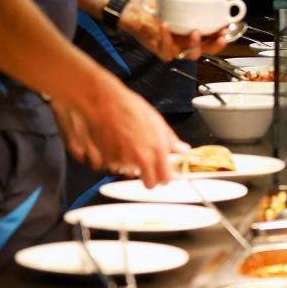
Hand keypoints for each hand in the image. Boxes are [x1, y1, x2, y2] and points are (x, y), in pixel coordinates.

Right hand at [51, 73, 189, 186]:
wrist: (104, 103)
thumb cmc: (129, 108)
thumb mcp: (156, 121)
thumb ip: (171, 140)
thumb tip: (182, 149)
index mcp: (157, 148)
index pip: (166, 178)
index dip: (164, 177)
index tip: (163, 173)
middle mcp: (141, 158)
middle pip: (149, 184)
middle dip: (149, 178)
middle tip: (147, 165)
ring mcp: (124, 161)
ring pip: (131, 173)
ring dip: (130, 165)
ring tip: (128, 144)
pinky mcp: (109, 160)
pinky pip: (116, 166)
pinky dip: (116, 159)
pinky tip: (117, 142)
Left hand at [118, 0, 230, 59]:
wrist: (133, 10)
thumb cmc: (155, 6)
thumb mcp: (178, 2)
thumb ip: (195, 2)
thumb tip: (221, 1)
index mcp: (192, 33)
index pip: (211, 40)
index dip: (222, 37)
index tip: (228, 30)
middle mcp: (184, 43)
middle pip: (204, 51)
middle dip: (214, 46)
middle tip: (220, 37)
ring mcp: (173, 47)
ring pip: (188, 55)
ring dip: (194, 45)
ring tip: (195, 32)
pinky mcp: (159, 49)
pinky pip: (165, 50)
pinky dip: (166, 38)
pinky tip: (166, 26)